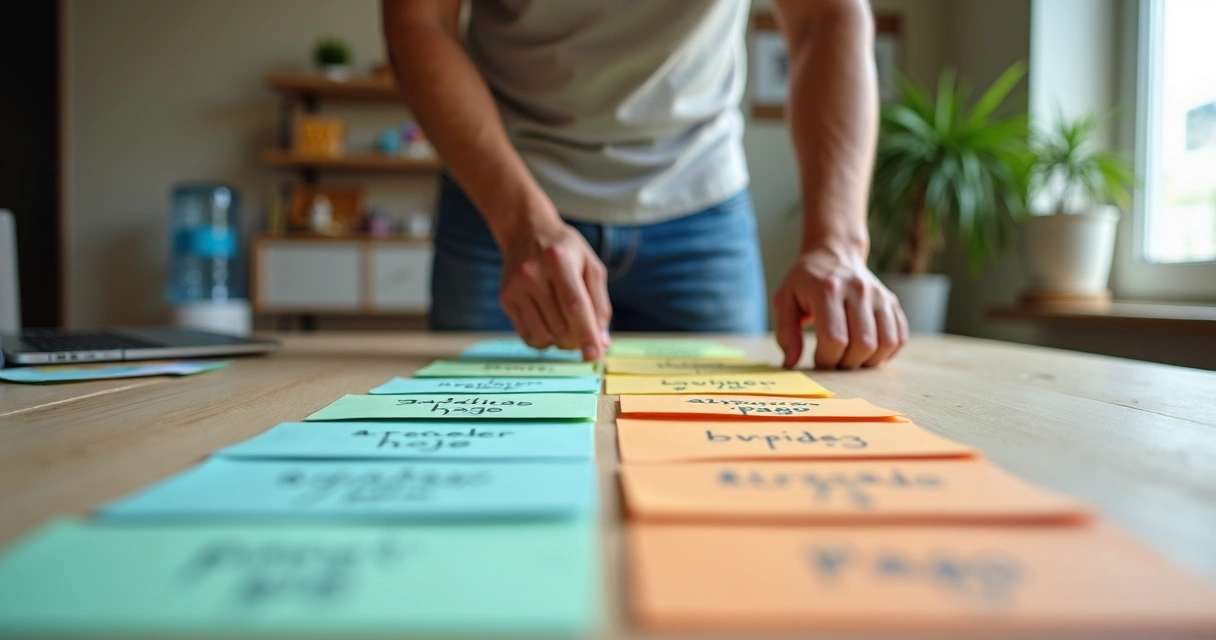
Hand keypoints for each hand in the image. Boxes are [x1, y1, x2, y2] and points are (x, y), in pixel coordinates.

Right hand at [498, 219, 610, 360]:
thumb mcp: (591, 266)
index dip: (586, 333)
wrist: (526, 231)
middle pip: (560, 325)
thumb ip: (600, 304)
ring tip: (566, 323)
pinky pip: (527, 335)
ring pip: (543, 335)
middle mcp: (533, 273)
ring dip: (560, 340)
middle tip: (584, 333)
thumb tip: (602, 341)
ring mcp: (516, 287)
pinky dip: (544, 339)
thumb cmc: (565, 250)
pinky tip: (550, 323)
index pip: (574, 306)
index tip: (594, 355)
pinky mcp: (506, 298)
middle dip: (577, 338)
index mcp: (559, 261)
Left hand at [773, 247, 907, 369]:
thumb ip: (786, 332)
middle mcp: (858, 290)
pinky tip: (869, 352)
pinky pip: (899, 337)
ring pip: (885, 343)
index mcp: (828, 289)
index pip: (834, 338)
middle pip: (862, 345)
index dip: (825, 359)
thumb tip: (790, 363)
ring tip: (850, 357)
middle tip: (834, 360)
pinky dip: (886, 352)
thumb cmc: (806, 280)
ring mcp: (879, 295)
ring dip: (868, 361)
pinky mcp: (892, 301)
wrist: (834, 252)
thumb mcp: (784, 299)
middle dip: (846, 363)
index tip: (818, 359)